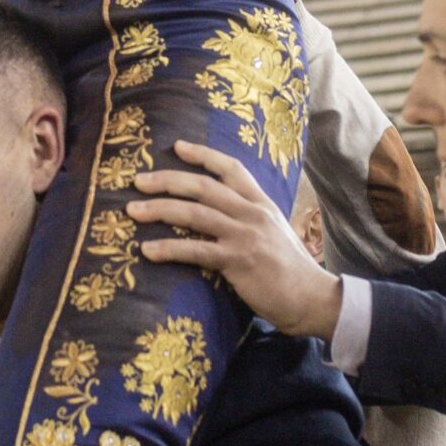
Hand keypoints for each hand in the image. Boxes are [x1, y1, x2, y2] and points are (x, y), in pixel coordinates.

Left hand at [130, 140, 342, 339]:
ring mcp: (245, 235)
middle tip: (138, 180)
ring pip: (194, 214)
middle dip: (166, 180)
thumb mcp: (274, 232)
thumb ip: (249, 219)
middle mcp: (252, 213)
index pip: (231, 168)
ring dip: (159, 210)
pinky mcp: (238, 261)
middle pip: (203, 186)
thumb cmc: (290, 270)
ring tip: (132, 211)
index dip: (203, 154)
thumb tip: (221, 214)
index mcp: (261, 203)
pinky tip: (148, 250)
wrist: (312, 299)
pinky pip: (196, 250)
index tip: (176, 146)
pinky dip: (168, 249)